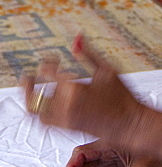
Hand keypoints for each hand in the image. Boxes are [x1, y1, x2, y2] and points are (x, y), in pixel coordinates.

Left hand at [23, 36, 145, 145]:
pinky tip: (46, 102)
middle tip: (29, 76)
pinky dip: (40, 112)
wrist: (129, 124)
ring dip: (31, 98)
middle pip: (35, 94)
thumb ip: (89, 53)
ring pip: (36, 110)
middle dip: (28, 84)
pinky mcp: (67, 128)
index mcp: (75, 88)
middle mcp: (66, 105)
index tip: (55, 58)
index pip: (48, 72)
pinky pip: (44, 122)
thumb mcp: (107, 70)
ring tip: (33, 89)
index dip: (48, 62)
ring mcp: (65, 119)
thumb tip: (76, 38)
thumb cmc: (122, 97)